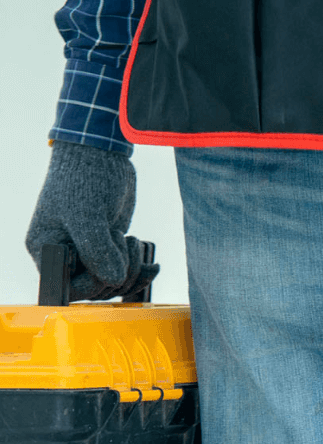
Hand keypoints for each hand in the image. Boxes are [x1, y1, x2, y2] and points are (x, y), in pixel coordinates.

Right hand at [26, 141, 159, 300]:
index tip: (111, 261)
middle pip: (95, 289)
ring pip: (113, 283)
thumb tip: (114, 281)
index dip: (94, 283)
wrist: (102, 154)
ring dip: (131, 271)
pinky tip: (153, 265)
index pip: (69, 287)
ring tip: (133, 240)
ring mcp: (88, 251)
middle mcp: (65, 255)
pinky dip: (141, 271)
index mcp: (47, 250)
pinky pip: (124, 272)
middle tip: (125, 239)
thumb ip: (97, 250)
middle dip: (118, 273)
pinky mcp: (108, 246)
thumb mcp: (88, 214)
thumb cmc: (85, 178)